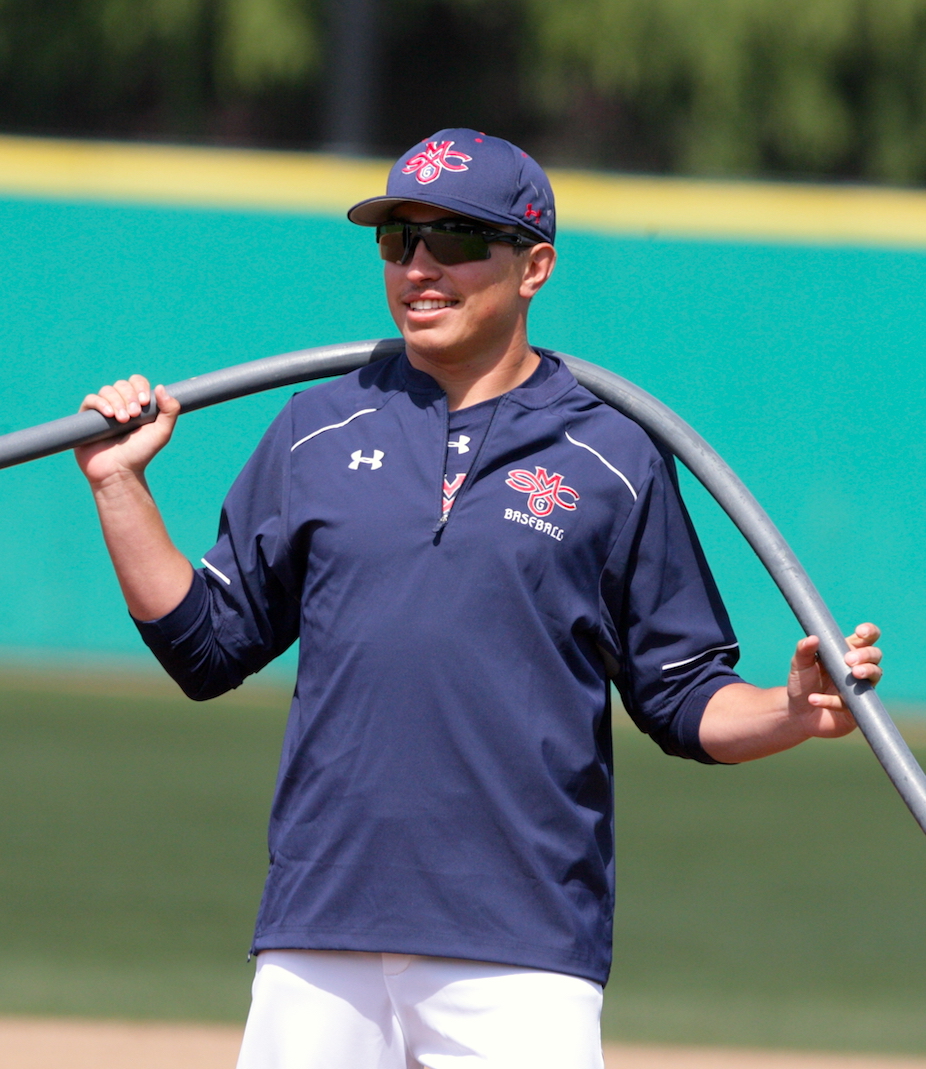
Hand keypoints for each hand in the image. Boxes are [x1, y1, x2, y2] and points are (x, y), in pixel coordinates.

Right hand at [75, 375, 179, 486]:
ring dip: (117, 402)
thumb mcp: (162, 433)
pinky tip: (109, 415)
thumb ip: (170, 411)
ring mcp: (103, 410)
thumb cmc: (141, 453)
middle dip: (130, 397)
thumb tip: (161, 387)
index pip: (137, 382)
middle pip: (122, 384)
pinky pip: (90, 399)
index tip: (145, 403)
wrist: (118, 471)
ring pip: (107, 390)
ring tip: (122, 421)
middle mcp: (120, 404)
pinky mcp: (87, 417)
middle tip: (134, 416)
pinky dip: (100, 403)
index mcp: (138, 405)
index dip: (140, 387)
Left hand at [787, 623, 881, 738]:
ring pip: (876, 675)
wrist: (798, 713)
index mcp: (845, 652)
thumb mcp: (799, 665)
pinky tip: (814, 699)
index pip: (866, 638)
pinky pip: (851, 702)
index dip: (869, 632)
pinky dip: (831, 701)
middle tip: (848, 660)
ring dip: (866, 672)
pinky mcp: (858, 708)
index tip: (860, 632)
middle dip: (866, 654)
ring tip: (852, 674)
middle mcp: (858, 668)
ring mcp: (861, 688)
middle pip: (875, 654)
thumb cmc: (802, 683)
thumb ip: (804, 650)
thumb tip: (813, 638)